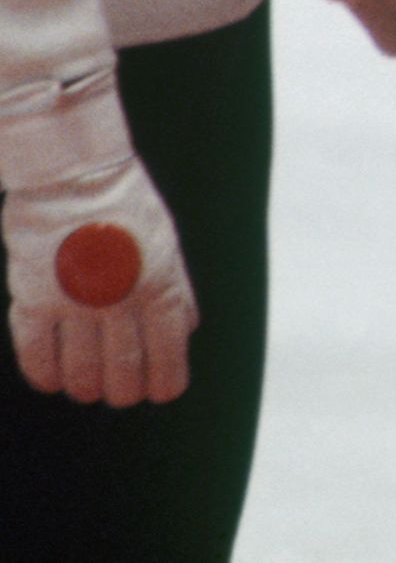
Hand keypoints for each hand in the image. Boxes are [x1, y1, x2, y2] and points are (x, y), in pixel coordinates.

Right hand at [3, 71, 194, 407]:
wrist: (76, 175)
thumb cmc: (127, 210)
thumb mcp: (166, 246)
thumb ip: (175, 290)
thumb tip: (186, 330)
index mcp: (160, 284)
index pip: (168, 353)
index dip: (165, 381)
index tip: (160, 393)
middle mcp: (120, 300)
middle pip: (122, 372)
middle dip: (123, 391)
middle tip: (119, 393)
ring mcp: (75, 302)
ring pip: (80, 371)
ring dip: (86, 386)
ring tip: (87, 388)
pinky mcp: (34, 299)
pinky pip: (36, 354)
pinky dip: (45, 375)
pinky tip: (52, 380)